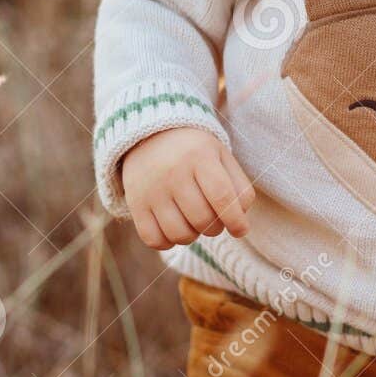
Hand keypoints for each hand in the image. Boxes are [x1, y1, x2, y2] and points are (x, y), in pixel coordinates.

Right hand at [120, 127, 253, 251]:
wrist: (150, 134)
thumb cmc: (195, 151)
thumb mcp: (221, 156)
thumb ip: (239, 186)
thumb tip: (240, 221)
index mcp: (200, 156)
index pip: (222, 196)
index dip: (235, 220)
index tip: (240, 230)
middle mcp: (174, 172)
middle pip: (202, 219)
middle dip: (215, 227)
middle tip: (214, 219)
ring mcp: (152, 189)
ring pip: (180, 234)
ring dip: (193, 236)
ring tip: (194, 222)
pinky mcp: (135, 203)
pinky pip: (154, 239)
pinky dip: (168, 242)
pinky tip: (174, 228)